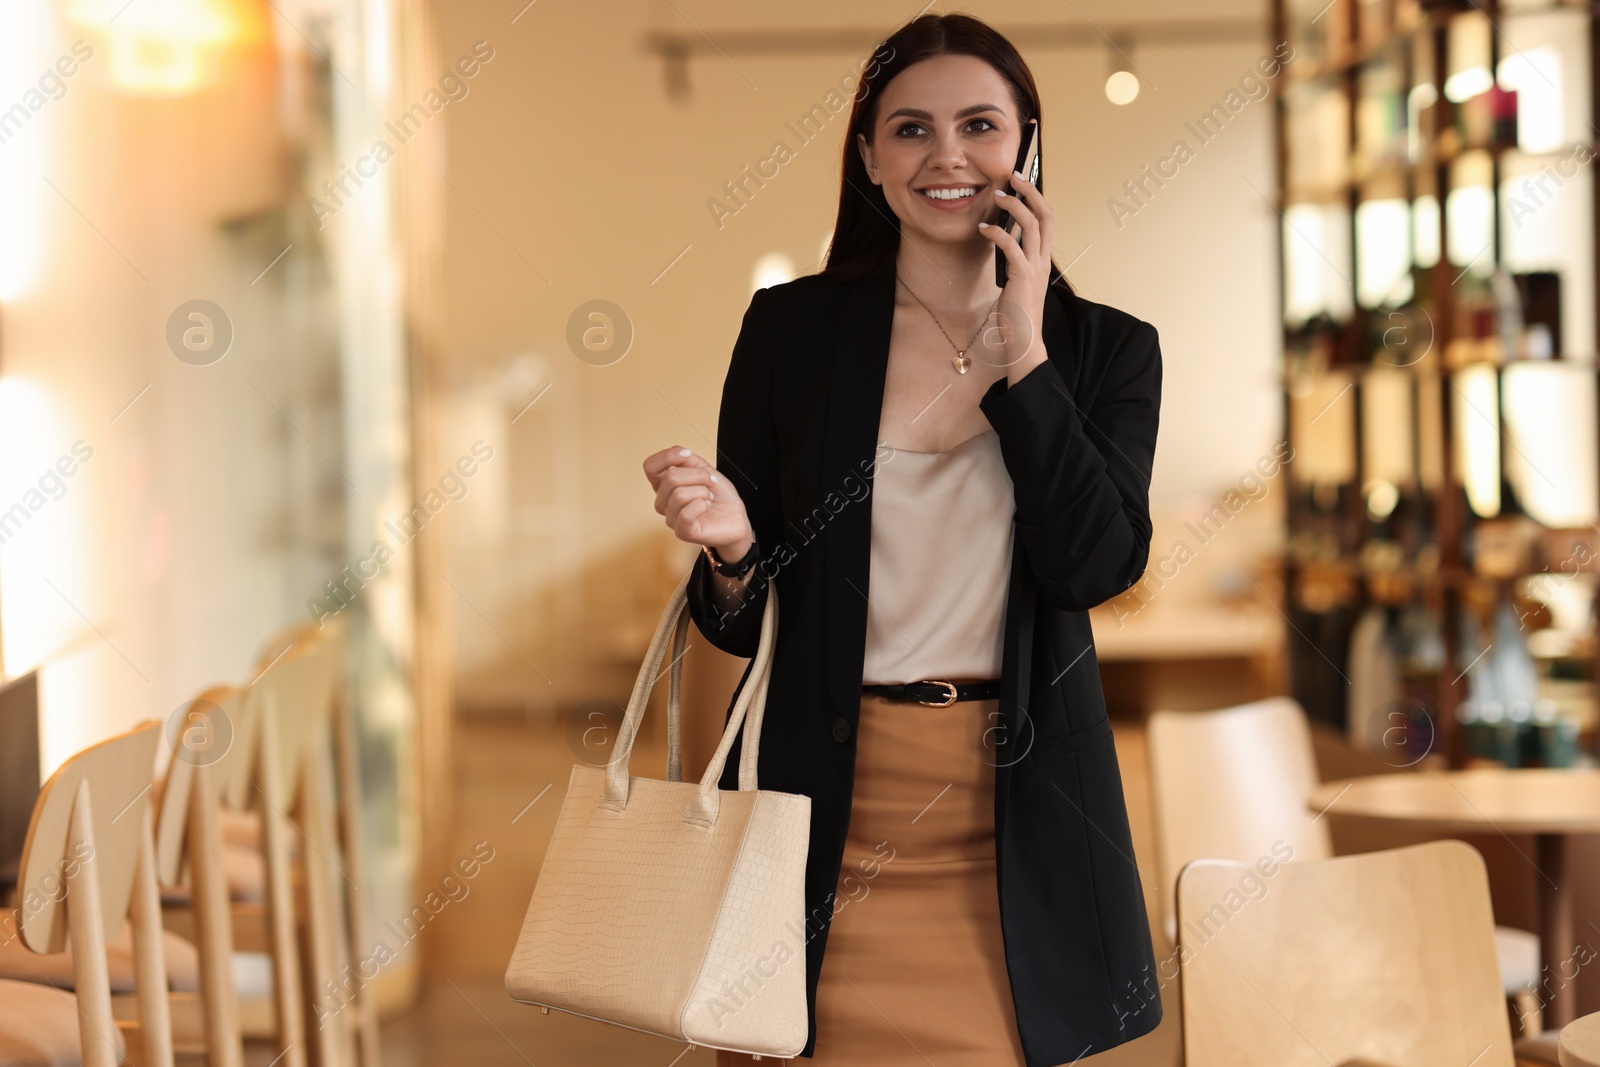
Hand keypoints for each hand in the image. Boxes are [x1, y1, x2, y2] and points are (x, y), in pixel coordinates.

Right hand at [643, 445, 752, 558]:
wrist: (735, 516)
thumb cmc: (719, 495)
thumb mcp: (705, 469)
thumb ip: (688, 460)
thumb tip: (679, 453)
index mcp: (665, 485)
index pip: (650, 467)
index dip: (667, 456)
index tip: (688, 455)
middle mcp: (663, 502)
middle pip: (670, 478)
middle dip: (698, 475)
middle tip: (710, 482)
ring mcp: (671, 518)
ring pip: (679, 495)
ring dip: (703, 492)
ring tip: (709, 497)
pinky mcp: (683, 532)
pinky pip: (685, 514)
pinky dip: (701, 506)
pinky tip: (706, 507)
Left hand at [979, 168, 1052, 382]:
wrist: (1024, 341)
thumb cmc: (1017, 315)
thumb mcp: (1017, 282)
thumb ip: (1015, 263)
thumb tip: (1003, 245)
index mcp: (1042, 259)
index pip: (1047, 219)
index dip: (1036, 198)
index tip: (1020, 183)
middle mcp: (1043, 260)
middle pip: (1046, 214)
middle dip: (1030, 191)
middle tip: (1012, 176)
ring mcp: (1035, 268)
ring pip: (1032, 225)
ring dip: (1014, 206)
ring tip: (997, 196)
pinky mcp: (1022, 277)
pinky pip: (1012, 247)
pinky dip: (998, 233)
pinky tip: (984, 229)